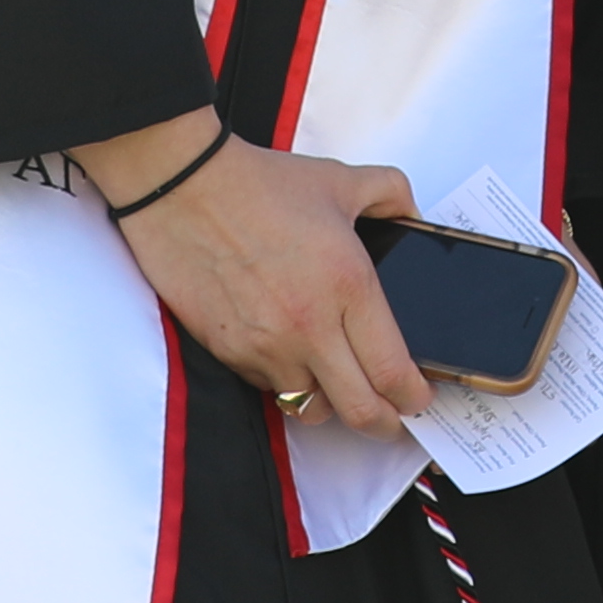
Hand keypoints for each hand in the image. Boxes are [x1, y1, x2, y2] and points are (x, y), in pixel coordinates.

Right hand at [76, 117, 434, 430]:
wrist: (184, 188)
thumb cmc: (258, 184)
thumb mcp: (341, 180)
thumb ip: (391, 194)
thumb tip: (411, 213)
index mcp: (348, 286)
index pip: (391, 370)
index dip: (413, 397)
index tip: (419, 398)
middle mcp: (310, 327)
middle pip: (359, 411)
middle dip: (384, 423)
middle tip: (392, 417)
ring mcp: (266, 345)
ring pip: (310, 408)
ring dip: (331, 404)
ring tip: (340, 387)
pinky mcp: (229, 351)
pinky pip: (268, 387)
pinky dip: (287, 383)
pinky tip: (293, 358)